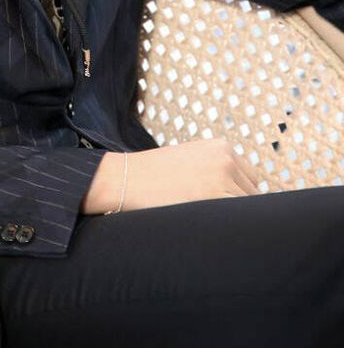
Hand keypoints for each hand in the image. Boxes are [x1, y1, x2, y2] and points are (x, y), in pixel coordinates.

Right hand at [81, 139, 261, 214]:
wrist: (126, 179)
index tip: (229, 214)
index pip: (251, 181)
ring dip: (234, 223)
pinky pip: (236, 220)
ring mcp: (221, 178)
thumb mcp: (190, 160)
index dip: (240, 200)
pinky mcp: (213, 198)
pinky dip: (229, 229)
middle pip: (254, 196)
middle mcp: (226, 160)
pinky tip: (212, 232)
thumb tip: (240, 200)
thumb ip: (216, 171)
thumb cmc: (154, 175)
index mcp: (222, 148)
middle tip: (220, 224)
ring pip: (247, 210)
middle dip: (240, 212)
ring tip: (212, 229)